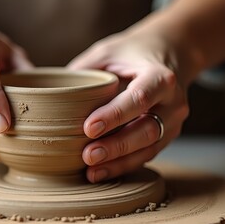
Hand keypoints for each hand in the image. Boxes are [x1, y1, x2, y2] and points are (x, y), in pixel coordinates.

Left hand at [68, 29, 189, 182]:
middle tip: (87, 155)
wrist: (168, 55)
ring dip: (119, 162)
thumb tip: (52, 94)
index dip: (115, 115)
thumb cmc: (131, 53)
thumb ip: (84, 70)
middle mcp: (173, 102)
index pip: (140, 98)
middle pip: (146, 129)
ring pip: (148, 148)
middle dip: (116, 146)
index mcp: (161, 77)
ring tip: (91, 171)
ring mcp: (172, 123)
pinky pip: (146, 155)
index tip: (88, 127)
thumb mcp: (107, 51)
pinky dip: (123, 165)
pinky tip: (101, 172)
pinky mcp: (166, 136)